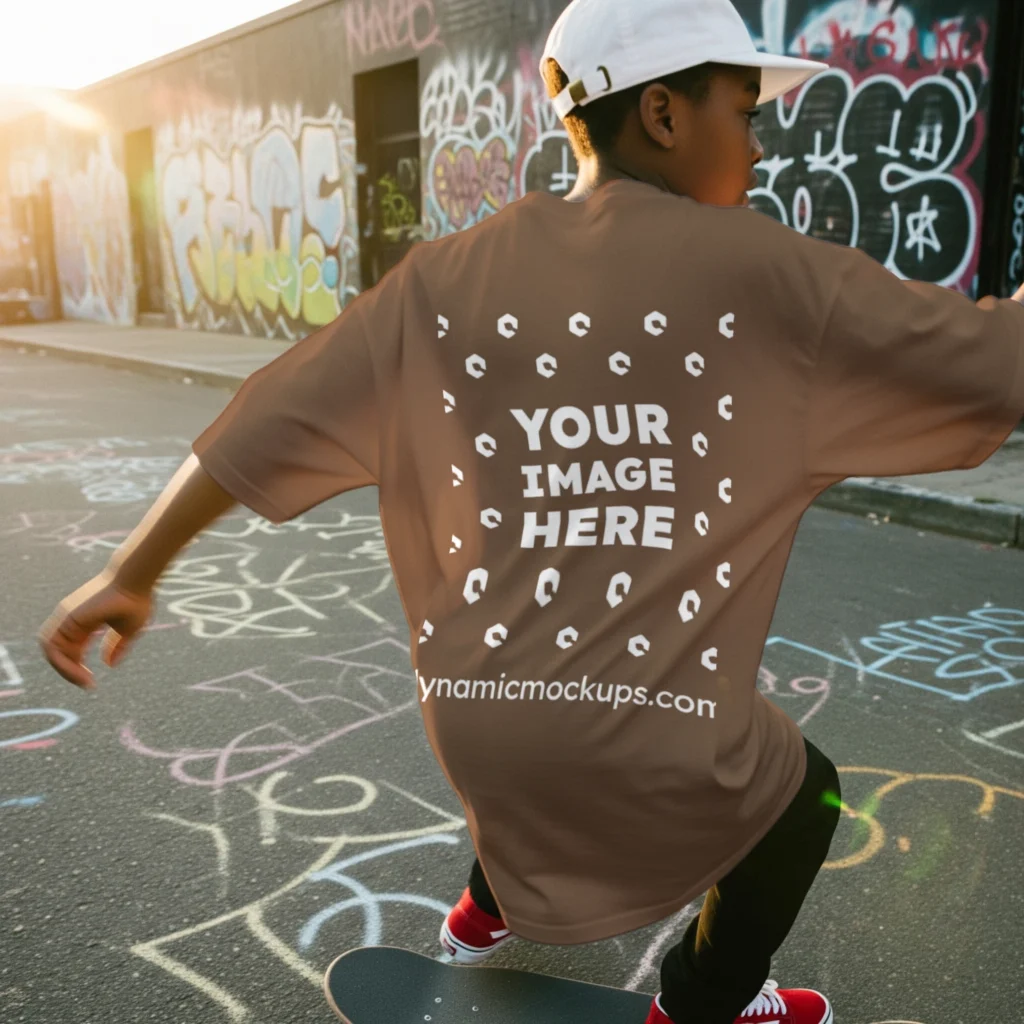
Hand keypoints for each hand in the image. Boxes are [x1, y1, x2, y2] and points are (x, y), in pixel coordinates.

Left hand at [38, 570, 153, 690]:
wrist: (135, 582)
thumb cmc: (136, 601)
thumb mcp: (128, 630)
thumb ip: (117, 646)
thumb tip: (109, 664)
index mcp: (85, 623)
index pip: (71, 650)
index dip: (77, 668)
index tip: (92, 682)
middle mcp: (71, 620)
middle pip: (58, 652)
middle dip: (68, 671)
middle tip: (86, 684)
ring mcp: (66, 617)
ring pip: (51, 650)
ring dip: (63, 669)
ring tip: (82, 680)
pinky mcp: (66, 617)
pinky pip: (52, 646)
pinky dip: (61, 663)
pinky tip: (79, 672)